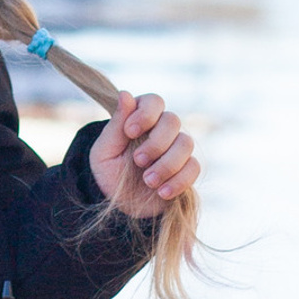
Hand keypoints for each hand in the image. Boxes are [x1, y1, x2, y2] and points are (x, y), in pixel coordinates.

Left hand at [89, 92, 198, 217]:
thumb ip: (116, 125)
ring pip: (186, 143)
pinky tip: (162, 192)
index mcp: (140, 118)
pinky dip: (179, 181)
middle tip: (138, 161)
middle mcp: (162, 130)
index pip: (153, 101)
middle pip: (173, 121)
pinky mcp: (186, 169)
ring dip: (167, 164)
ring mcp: (176, 149)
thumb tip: (125, 94)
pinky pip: (194, 167)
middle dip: (156, 143)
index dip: (145, 114)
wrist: (119, 204)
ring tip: (148, 181)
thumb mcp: (104, 151)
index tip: (130, 132)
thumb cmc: (108, 173)